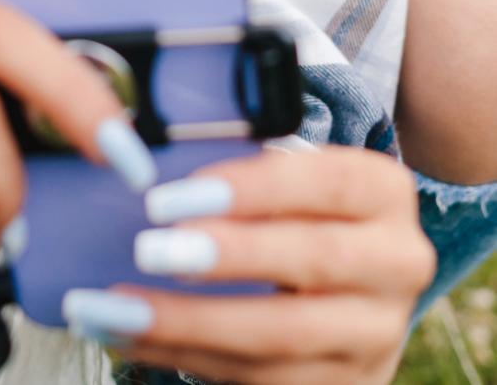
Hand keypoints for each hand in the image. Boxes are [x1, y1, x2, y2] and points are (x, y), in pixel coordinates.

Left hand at [64, 145, 435, 383]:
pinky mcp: (344, 384)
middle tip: (147, 250)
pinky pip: (257, 377)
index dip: (251, 187)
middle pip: (314, 260)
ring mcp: (375, 334)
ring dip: (186, 323)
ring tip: (111, 306)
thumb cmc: (288, 201)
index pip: (327, 181)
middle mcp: (398, 263)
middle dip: (224, 257)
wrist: (347, 276)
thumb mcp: (280, 166)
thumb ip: (229, 156)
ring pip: (281, 336)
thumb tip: (134, 147)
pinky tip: (126, 335)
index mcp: (382, 191)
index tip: (169, 196)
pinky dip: (183, 354)